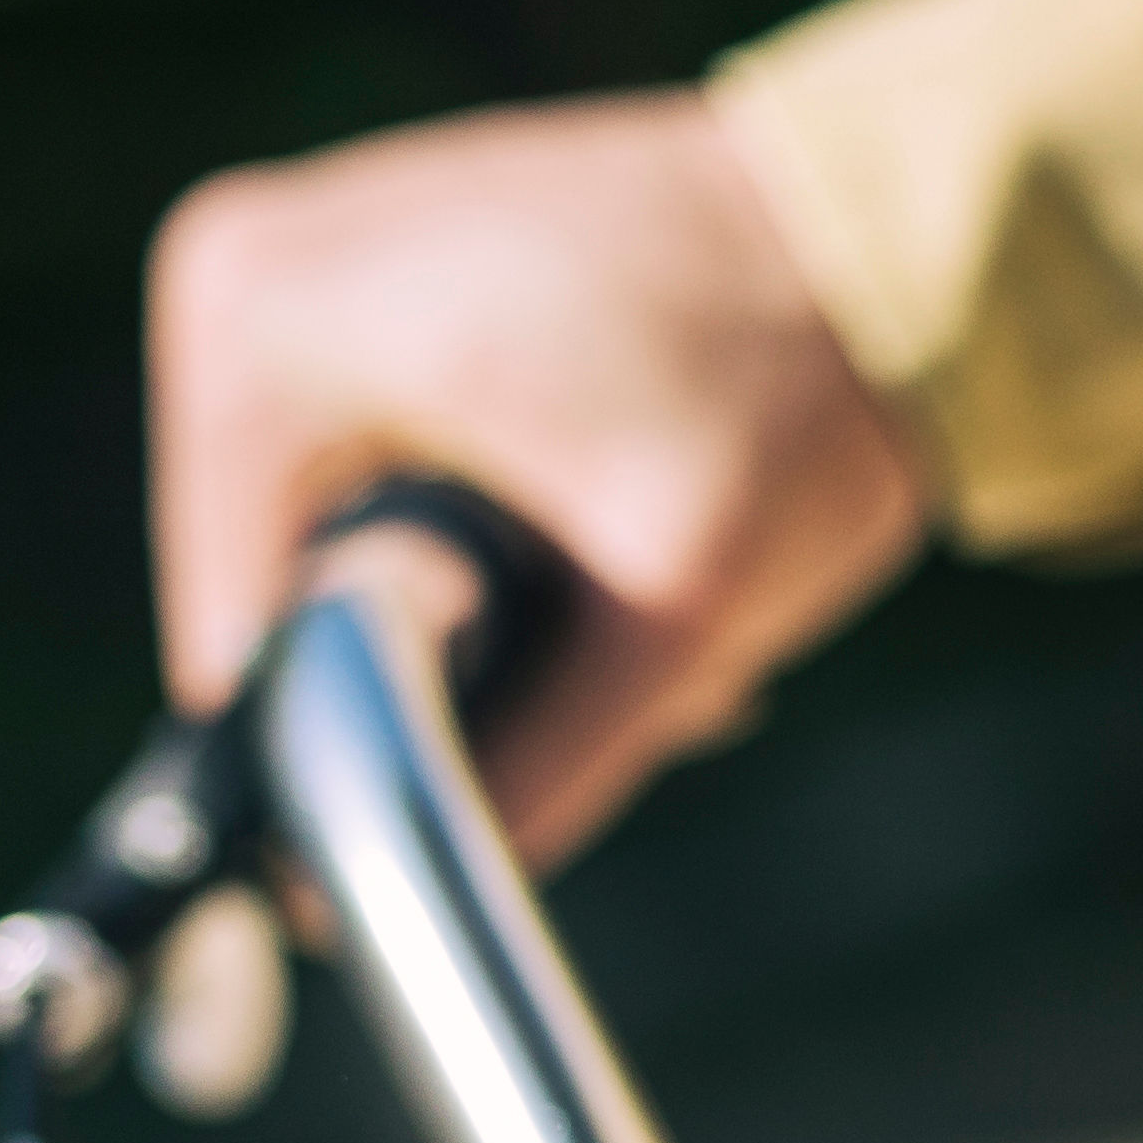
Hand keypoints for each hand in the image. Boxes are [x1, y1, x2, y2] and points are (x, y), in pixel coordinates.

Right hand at [146, 92, 926, 860]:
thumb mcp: (674, 617)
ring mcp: (304, 248)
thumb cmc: (794, 388)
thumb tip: (383, 918)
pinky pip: (383, 445)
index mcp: (261, 327)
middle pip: (295, 582)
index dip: (365, 737)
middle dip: (452, 651)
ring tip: (635, 568)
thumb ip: (536, 771)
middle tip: (619, 637)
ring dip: (489, 592)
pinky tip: (616, 503)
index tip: (506, 754)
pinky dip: (493, 507)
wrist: (902, 223)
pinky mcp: (376, 258)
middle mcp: (242, 267)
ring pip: (345, 525)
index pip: (240, 632)